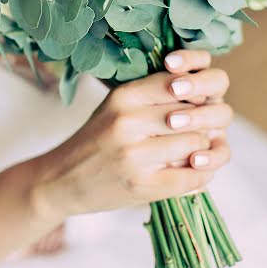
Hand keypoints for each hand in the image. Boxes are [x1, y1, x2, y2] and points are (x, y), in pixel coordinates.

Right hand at [31, 50, 232, 221]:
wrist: (60, 180)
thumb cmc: (96, 139)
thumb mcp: (116, 106)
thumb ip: (154, 95)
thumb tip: (205, 95)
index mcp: (124, 95)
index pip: (179, 81)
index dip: (195, 92)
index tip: (195, 102)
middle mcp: (128, 120)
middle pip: (193, 112)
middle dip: (203, 123)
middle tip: (201, 130)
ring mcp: (134, 155)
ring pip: (196, 143)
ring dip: (203, 149)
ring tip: (195, 152)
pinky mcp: (141, 186)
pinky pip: (193, 176)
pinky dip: (201, 175)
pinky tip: (193, 172)